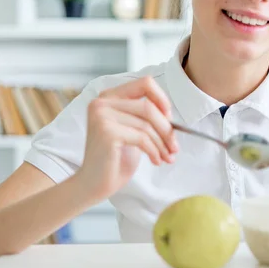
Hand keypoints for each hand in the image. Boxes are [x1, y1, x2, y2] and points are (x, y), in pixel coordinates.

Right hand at [76, 76, 178, 200]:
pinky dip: (155, 151)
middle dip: (167, 129)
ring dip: (163, 143)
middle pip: (149, 106)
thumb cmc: (115, 158)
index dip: (162, 99)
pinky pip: (142, 138)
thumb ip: (146, 116)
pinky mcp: (107, 132)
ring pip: (147, 124)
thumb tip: (170, 113)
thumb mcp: (133, 130)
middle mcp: (102, 102)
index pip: (145, 83)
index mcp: (109, 96)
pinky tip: (156, 161)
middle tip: (175, 147)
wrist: (93, 184)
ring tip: (167, 156)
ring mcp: (102, 116)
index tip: (170, 118)